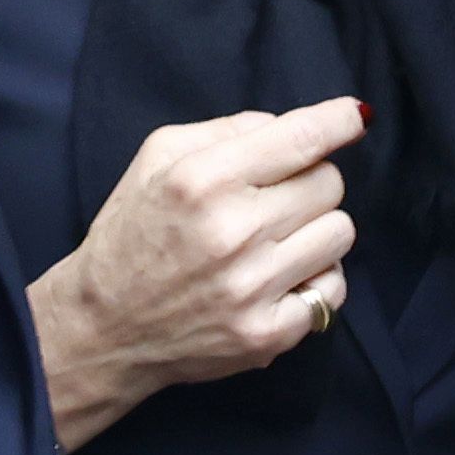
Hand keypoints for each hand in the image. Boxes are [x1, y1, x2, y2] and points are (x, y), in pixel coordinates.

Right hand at [30, 99, 364, 448]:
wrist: (102, 329)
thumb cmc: (132, 235)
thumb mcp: (157, 158)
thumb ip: (228, 130)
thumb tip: (296, 124)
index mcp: (203, 179)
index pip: (302, 138)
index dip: (339, 121)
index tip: (352, 118)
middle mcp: (232, 231)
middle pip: (330, 184)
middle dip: (310, 182)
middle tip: (275, 200)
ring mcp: (252, 288)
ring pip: (340, 233)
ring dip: (316, 231)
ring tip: (277, 241)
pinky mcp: (266, 335)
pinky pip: (333, 290)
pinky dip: (314, 281)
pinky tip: (278, 281)